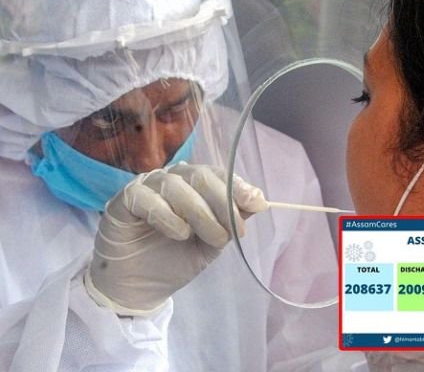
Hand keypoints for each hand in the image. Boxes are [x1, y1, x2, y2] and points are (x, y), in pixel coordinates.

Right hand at [85, 162, 267, 315]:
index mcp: (193, 184)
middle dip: (222, 203)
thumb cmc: (175, 259)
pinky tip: (179, 234)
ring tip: (211, 239)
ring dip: (200, 214)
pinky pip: (147, 199)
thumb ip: (232, 220)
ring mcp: (146, 187)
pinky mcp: (124, 200)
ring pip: (176, 187)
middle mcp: (171, 179)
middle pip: (200, 176)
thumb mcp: (212, 242)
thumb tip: (260, 201)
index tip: (256, 204)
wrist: (140, 287)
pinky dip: (167, 216)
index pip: (218, 175)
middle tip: (233, 231)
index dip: (238, 187)